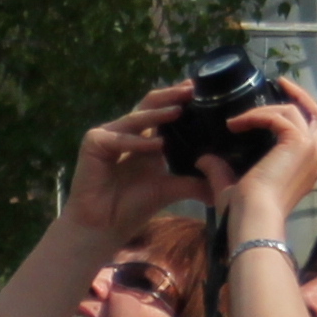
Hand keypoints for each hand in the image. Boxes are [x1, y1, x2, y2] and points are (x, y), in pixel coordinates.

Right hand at [69, 92, 194, 239]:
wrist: (103, 226)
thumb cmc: (131, 208)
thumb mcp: (169, 189)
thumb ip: (193, 183)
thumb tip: (222, 188)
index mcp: (145, 138)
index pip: (162, 110)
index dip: (179, 99)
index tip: (200, 90)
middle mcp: (127, 132)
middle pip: (149, 104)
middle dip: (171, 96)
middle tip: (191, 90)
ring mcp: (108, 134)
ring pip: (136, 118)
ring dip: (157, 114)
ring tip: (178, 111)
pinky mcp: (94, 143)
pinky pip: (120, 138)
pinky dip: (139, 141)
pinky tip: (157, 145)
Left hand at [203, 77, 316, 231]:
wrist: (254, 218)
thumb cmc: (245, 211)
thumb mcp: (231, 186)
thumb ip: (220, 170)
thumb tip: (202, 158)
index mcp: (308, 170)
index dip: (303, 117)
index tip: (280, 105)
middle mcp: (316, 158)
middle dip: (302, 98)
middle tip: (280, 84)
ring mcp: (311, 150)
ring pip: (298, 112)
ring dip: (269, 107)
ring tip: (243, 113)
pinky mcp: (299, 143)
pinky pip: (280, 116)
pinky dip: (257, 115)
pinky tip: (235, 124)